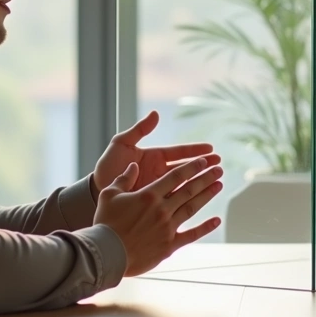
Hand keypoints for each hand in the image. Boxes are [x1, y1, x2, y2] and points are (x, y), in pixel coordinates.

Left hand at [93, 111, 217, 194]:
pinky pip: (175, 201)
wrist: (96, 192)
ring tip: (218, 180)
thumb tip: (156, 114)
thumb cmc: (108, 167)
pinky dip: (189, 200)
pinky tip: (203, 200)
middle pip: (187, 169)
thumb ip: (139, 130)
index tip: (211, 149)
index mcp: (155, 157)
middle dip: (204, 166)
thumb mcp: (122, 144)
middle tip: (220, 165)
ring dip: (201, 182)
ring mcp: (159, 188)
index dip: (195, 151)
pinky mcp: (156, 202)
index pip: (179, 153)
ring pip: (185, 184)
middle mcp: (160, 173)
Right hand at [93, 157, 223, 276]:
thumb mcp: (109, 195)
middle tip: (218, 169)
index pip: (175, 177)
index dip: (191, 167)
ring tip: (219, 185)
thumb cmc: (105, 223)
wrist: (106, 254)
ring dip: (207, 195)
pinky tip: (216, 220)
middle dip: (205, 177)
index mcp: (149, 195)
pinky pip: (191, 234)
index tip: (203, 160)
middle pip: (189, 189)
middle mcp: (162, 209)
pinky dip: (205, 227)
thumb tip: (134, 166)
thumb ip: (124, 179)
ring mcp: (168, 227)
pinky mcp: (170, 245)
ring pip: (192, 208)